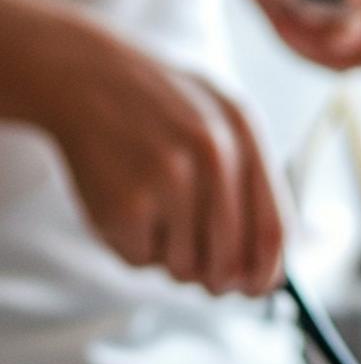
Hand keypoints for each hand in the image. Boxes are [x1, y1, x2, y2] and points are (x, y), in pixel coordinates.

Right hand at [41, 15, 283, 294]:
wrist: (83, 74)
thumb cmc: (162, 110)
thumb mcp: (222, 122)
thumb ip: (255, 186)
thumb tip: (273, 269)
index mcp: (245, 133)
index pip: (273, 232)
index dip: (266, 274)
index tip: (256, 289)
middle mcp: (214, 154)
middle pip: (231, 263)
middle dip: (218, 281)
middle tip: (204, 274)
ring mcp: (168, 177)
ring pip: (187, 269)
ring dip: (172, 259)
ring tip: (156, 214)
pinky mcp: (125, 202)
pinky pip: (143, 261)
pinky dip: (135, 248)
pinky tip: (126, 205)